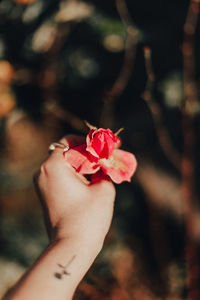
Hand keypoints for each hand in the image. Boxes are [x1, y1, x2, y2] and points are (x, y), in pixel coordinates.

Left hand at [35, 135, 115, 252]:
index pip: (70, 141)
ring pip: (65, 165)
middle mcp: (43, 171)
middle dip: (87, 154)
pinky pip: (61, 177)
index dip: (89, 142)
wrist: (72, 246)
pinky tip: (92, 181)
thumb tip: (104, 161)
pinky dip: (76, 175)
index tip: (104, 147)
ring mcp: (43, 184)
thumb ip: (104, 168)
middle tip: (107, 157)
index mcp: (54, 165)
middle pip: (67, 153)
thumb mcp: (103, 187)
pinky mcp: (46, 194)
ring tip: (103, 170)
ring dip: (83, 165)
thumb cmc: (89, 216)